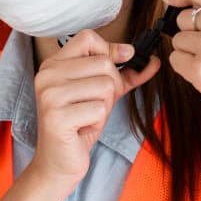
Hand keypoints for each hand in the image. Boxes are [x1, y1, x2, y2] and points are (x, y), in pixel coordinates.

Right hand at [30, 30, 158, 193]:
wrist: (58, 162)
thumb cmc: (80, 125)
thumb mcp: (103, 93)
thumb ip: (125, 74)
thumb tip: (153, 60)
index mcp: (54, 64)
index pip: (87, 37)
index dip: (109, 50)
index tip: (118, 65)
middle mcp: (47, 75)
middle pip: (104, 63)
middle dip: (110, 88)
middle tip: (92, 106)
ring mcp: (50, 95)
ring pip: (106, 86)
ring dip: (104, 107)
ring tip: (86, 117)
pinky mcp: (56, 117)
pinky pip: (99, 110)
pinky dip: (97, 122)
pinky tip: (82, 129)